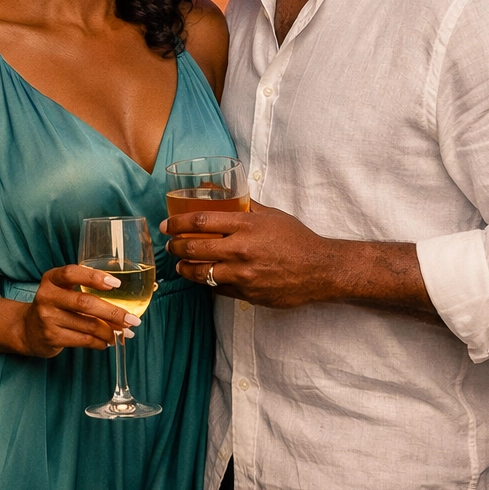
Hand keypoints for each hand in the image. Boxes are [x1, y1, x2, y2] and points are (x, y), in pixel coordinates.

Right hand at [18, 265, 141, 357]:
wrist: (27, 329)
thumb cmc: (54, 306)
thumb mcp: (61, 289)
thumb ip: (83, 288)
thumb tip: (123, 300)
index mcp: (51, 279)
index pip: (71, 273)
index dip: (94, 277)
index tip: (116, 284)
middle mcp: (47, 297)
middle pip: (85, 303)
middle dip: (113, 312)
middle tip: (132, 319)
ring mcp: (48, 318)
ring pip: (88, 325)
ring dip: (111, 331)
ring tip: (124, 332)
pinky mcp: (52, 337)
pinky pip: (83, 340)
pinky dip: (100, 342)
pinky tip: (107, 341)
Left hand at [162, 203, 432, 314]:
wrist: (320, 270)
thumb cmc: (297, 239)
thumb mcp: (272, 215)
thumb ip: (247, 206)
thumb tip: (225, 195)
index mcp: (246, 226)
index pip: (201, 221)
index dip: (178, 222)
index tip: (168, 224)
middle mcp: (241, 250)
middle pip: (194, 248)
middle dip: (176, 246)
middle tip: (169, 244)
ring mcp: (242, 275)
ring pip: (201, 273)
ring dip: (185, 268)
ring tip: (179, 264)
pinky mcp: (246, 294)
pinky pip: (217, 288)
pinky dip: (206, 282)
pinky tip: (203, 277)